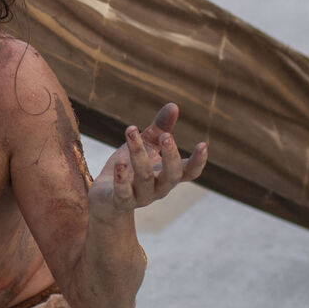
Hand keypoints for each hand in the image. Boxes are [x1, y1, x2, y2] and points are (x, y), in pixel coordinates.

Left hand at [89, 102, 207, 222]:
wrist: (105, 198)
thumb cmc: (130, 168)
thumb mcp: (146, 145)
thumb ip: (160, 128)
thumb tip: (174, 105)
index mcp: (169, 175)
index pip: (190, 172)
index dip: (198, 161)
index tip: (203, 144)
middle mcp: (159, 188)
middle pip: (172, 175)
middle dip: (170, 155)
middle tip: (166, 136)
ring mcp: (141, 197)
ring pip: (144, 177)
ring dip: (139, 154)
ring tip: (131, 131)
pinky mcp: (121, 202)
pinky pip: (124, 193)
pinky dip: (122, 178)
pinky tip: (120, 163)